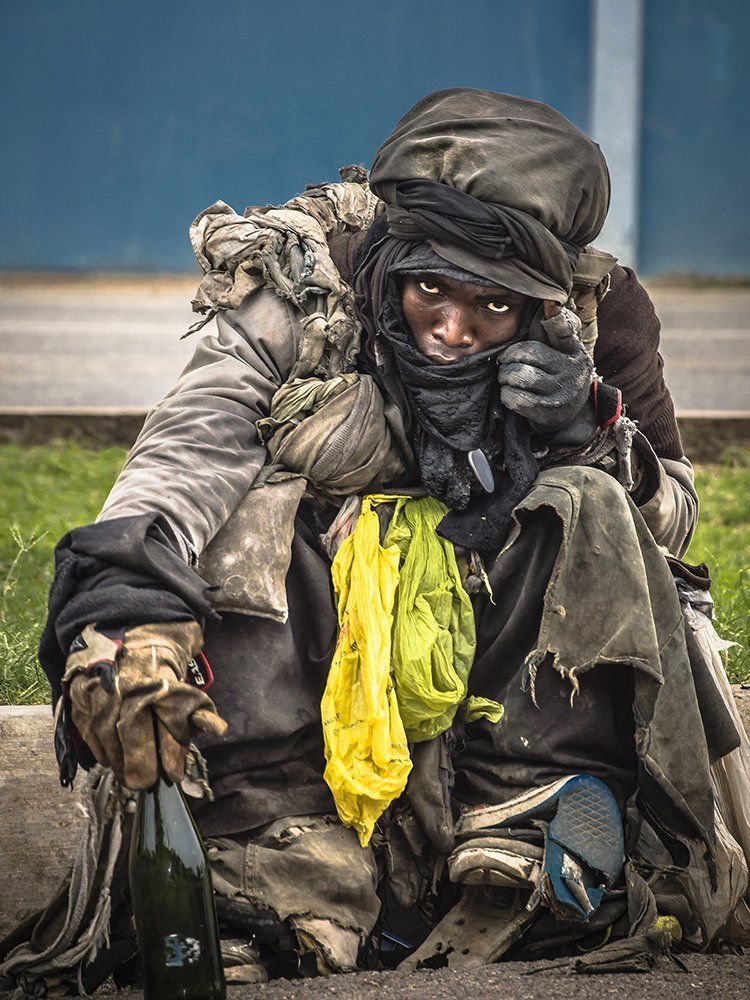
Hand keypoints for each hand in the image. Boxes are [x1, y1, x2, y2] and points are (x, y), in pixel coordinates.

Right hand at [63, 622, 227, 788]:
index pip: (168, 717)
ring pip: (105, 730)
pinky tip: (110, 760)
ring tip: (128, 775)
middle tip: (145, 783)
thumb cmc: (161, 669)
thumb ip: (195, 710)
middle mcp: (127, 679)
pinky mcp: (80, 690)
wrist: (131, 636)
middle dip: (138, 761)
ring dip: (117, 759)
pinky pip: (86, 726)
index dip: (172, 750)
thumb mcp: (183, 685)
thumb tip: (218, 728)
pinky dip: (98, 748)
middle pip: (131, 727)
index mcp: (158, 677)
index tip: (175, 775)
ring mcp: (100, 684)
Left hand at [496, 303, 593, 433]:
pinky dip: (506, 394)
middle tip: (504, 360)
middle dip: (510, 356)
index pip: (565, 332)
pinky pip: (515, 398)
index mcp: (574, 350)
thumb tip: (549, 302)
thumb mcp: (562, 352)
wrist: (571, 414)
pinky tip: (509, 393)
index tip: (550, 303)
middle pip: (531, 353)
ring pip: (520, 376)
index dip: (557, 319)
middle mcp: (571, 370)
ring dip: (506, 376)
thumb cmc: (557, 374)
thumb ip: (554, 332)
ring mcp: (560, 392)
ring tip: (506, 377)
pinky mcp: (547, 412)